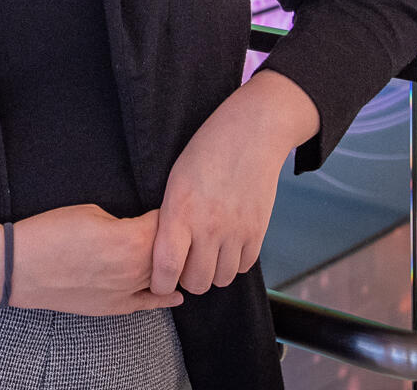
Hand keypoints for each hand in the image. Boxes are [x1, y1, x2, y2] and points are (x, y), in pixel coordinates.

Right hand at [10, 204, 185, 315]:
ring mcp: (127, 292)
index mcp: (131, 240)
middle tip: (171, 226)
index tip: (169, 205)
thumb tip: (136, 229)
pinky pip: (149, 304)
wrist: (21, 267)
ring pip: (163, 278)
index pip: (167, 223)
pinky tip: (177, 294)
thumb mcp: (92, 212)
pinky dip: (166, 298)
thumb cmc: (52, 232)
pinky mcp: (115, 308)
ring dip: (169, 264)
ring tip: (174, 252)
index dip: (168, 211)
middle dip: (173, 238)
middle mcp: (136, 269)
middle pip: (171, 253)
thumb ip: (123, 222)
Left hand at [150, 71, 317, 296]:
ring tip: (207, 254)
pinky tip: (228, 245)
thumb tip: (164, 251)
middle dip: (187, 279)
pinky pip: (244, 267)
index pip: (167, 268)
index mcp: (179, 211)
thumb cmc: (206, 151)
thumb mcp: (175, 179)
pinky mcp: (258, 230)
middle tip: (185, 264)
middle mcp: (208, 226)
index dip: (159, 284)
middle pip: (196, 282)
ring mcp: (236, 230)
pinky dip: (234, 263)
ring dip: (212, 272)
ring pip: (222, 279)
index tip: (158, 282)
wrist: (251, 131)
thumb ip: (170, 217)